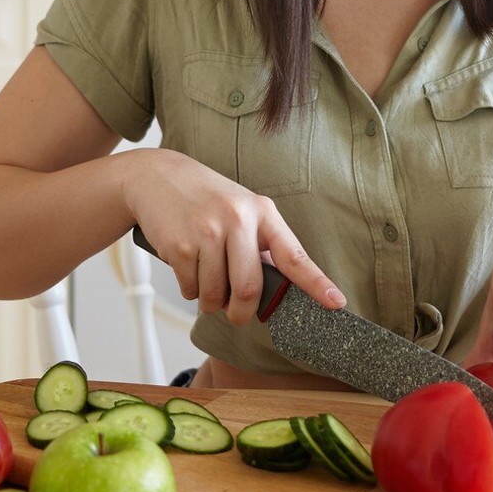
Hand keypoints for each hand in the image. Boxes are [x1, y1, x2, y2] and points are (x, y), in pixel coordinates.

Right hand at [120, 148, 345, 324]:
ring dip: (211, 302)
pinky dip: (190, 291)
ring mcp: (207, 231)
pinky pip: (191, 289)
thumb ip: (261, 244)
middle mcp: (237, 219)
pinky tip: (188, 269)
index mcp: (261, 212)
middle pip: (248, 288)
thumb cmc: (205, 199)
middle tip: (236, 315)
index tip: (336, 303)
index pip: (294, 255)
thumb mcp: (241, 208)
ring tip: (206, 284)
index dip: (317, 283)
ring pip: (216, 294)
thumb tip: (275, 292)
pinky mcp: (179, 245)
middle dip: (241, 312)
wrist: (156, 177)